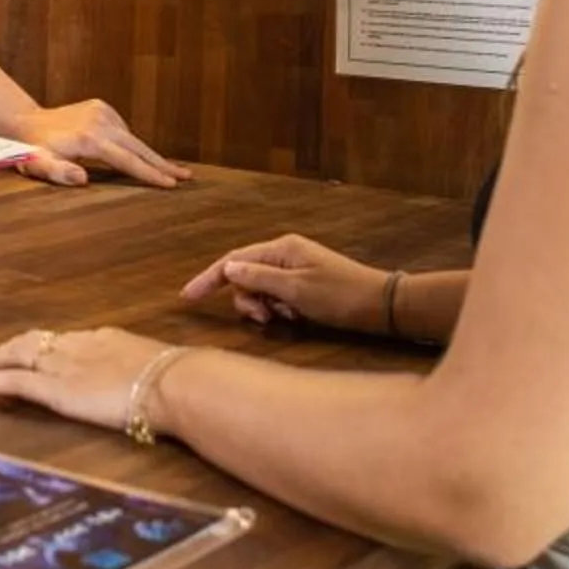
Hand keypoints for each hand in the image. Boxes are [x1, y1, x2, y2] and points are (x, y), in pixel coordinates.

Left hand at [0, 98, 190, 188]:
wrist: (24, 121)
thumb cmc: (31, 150)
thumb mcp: (38, 165)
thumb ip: (57, 173)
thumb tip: (82, 179)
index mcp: (90, 139)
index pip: (127, 161)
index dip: (150, 174)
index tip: (171, 184)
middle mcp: (101, 121)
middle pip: (139, 147)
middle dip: (163, 164)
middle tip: (188, 177)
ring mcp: (102, 111)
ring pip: (132, 138)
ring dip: (148, 155)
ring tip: (168, 170)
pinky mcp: (101, 106)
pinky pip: (122, 130)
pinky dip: (129, 143)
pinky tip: (129, 154)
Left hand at [0, 324, 171, 432]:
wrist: (171, 384)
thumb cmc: (177, 381)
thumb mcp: (159, 367)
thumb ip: (147, 373)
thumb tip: (157, 383)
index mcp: (105, 339)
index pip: (65, 340)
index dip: (45, 345)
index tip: (35, 350)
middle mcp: (79, 346)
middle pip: (35, 341)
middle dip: (11, 347)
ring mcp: (64, 366)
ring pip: (18, 356)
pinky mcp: (54, 389)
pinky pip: (14, 382)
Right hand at [182, 232, 383, 333]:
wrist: (381, 305)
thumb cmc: (339, 296)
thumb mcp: (295, 290)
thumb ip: (258, 279)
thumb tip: (228, 269)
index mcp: (280, 249)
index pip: (233, 261)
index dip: (208, 278)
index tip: (187, 297)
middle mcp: (285, 254)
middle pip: (246, 276)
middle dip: (248, 300)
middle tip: (264, 319)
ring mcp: (295, 268)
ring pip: (261, 289)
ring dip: (265, 306)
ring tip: (285, 318)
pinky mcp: (305, 283)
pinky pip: (278, 295)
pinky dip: (279, 308)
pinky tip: (295, 317)